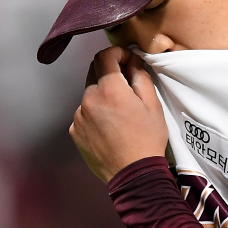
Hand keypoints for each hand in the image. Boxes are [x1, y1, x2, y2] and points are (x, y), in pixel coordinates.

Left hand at [70, 46, 168, 182]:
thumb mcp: (152, 105)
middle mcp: (89, 98)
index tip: (127, 60)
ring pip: (90, 95)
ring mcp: (79, 116)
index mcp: (109, 89)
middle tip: (126, 87)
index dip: (118, 53)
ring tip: (119, 115)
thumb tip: (132, 62)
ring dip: (103, 97)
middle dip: (110, 74)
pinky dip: (95, 115)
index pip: (105, 55)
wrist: (133, 174)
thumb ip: (140, 77)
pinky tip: (110, 129)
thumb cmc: (147, 140)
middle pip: (95, 73)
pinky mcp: (75, 131)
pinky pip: (84, 114)